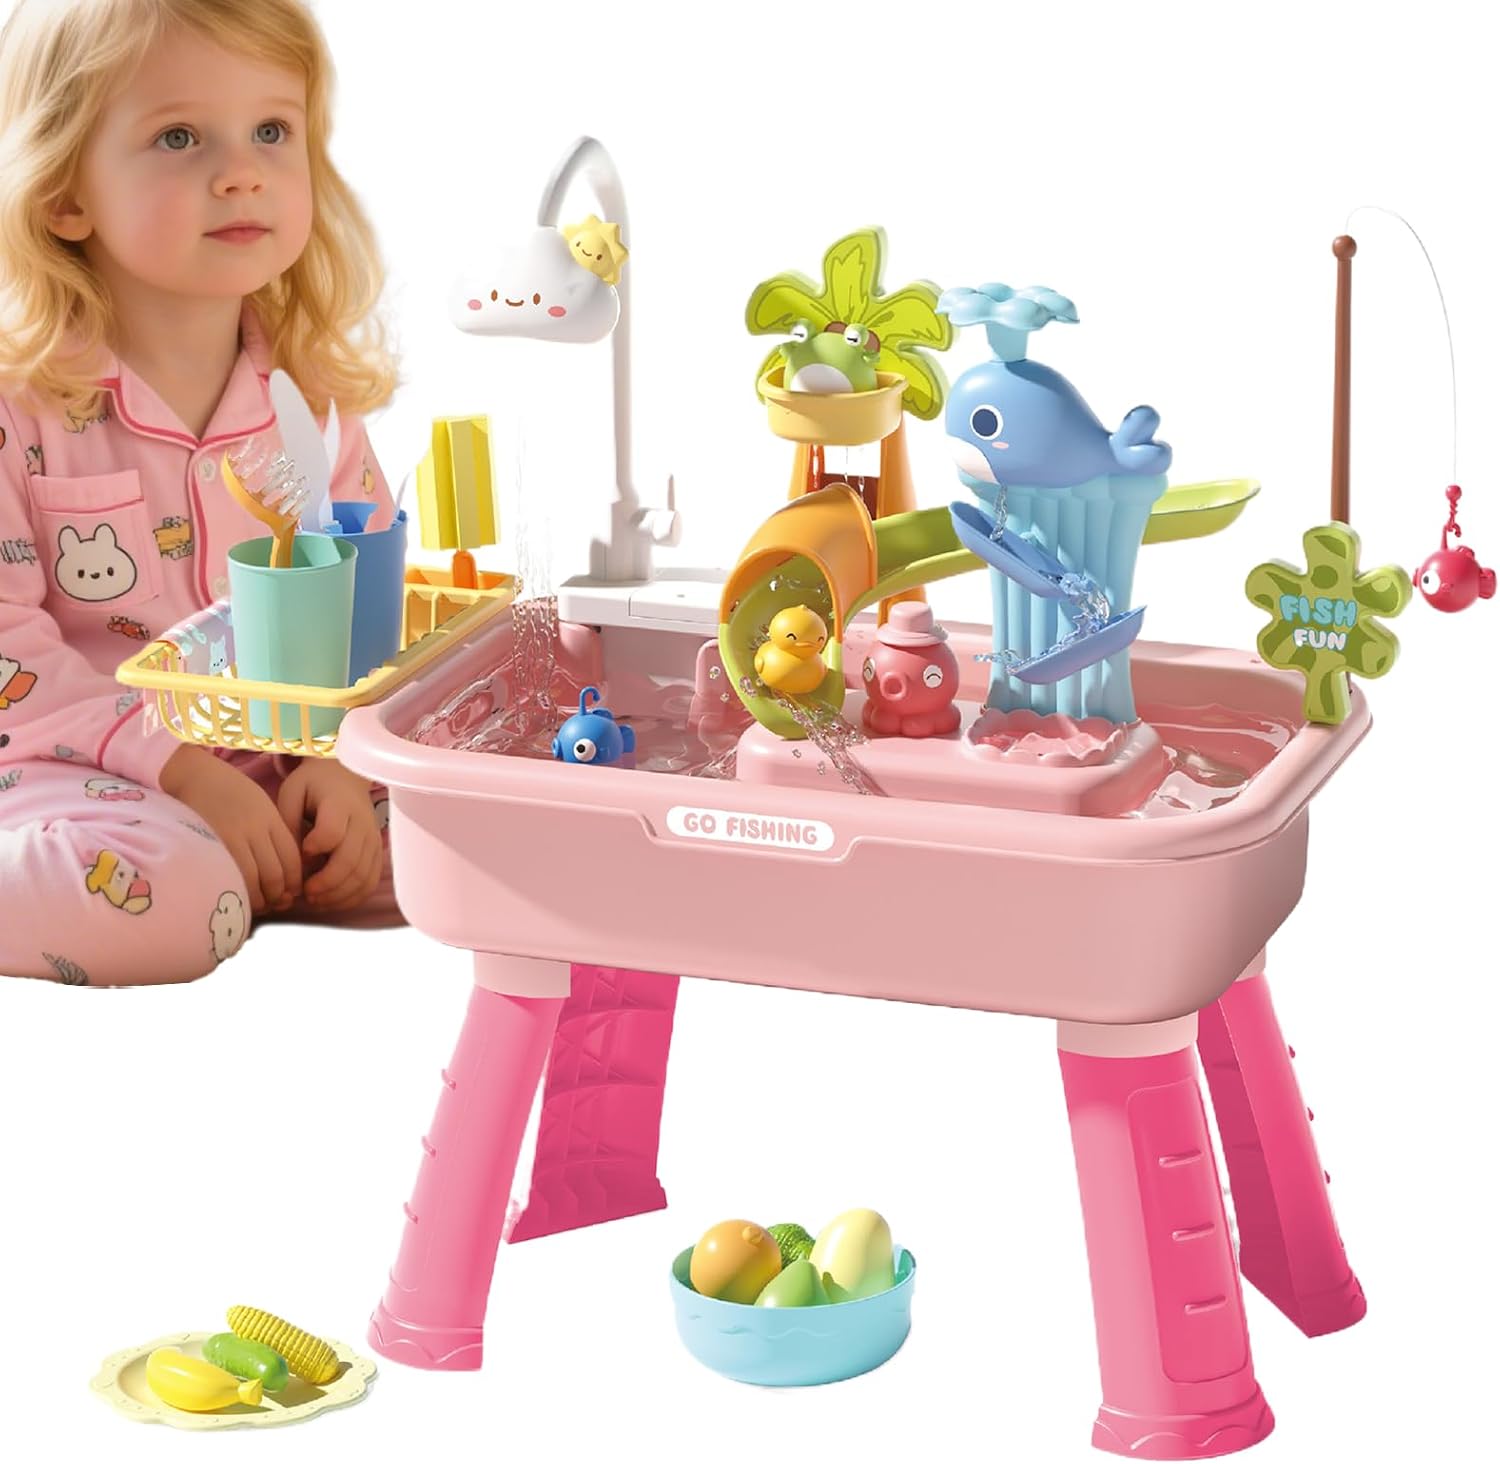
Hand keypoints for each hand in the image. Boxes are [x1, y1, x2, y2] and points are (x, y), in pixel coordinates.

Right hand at [160, 745, 301, 914]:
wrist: (195, 775)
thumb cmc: (229, 793)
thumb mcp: (260, 807)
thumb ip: (272, 834)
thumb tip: (283, 873)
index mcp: (271, 819)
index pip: (291, 858)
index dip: (295, 882)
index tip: (292, 893)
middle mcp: (255, 828)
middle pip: (275, 872)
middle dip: (279, 895)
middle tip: (277, 904)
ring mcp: (232, 836)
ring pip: (254, 878)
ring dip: (259, 898)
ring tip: (258, 905)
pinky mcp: (210, 842)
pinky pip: (230, 874)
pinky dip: (238, 890)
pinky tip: (238, 896)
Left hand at [276, 758, 382, 912]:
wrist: (345, 776)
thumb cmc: (314, 785)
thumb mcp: (292, 792)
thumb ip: (289, 823)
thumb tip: (293, 860)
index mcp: (339, 804)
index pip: (332, 832)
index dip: (315, 848)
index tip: (302, 853)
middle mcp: (361, 823)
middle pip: (350, 861)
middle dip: (326, 883)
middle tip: (304, 892)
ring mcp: (372, 839)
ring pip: (362, 876)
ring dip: (338, 894)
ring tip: (315, 900)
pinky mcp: (376, 852)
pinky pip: (370, 881)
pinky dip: (353, 897)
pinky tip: (332, 900)